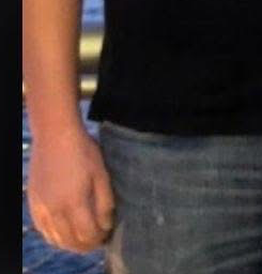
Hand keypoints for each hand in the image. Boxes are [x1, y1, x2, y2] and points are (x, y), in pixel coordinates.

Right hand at [27, 125, 114, 252]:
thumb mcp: (102, 175)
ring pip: (55, 238)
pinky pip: (42, 229)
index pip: (88, 234)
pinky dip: (54, 236)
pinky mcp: (33, 203)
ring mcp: (41, 208)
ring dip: (70, 244)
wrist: (55, 136)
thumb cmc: (83, 152)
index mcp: (74, 203)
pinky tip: (64, 233)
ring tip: (83, 240)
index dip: (99, 238)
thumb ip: (105, 202)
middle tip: (98, 242)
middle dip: (86, 245)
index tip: (108, 235)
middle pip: (71, 241)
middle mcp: (55, 210)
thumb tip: (106, 224)